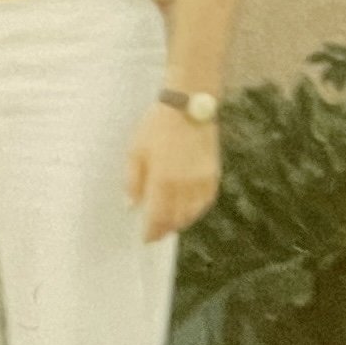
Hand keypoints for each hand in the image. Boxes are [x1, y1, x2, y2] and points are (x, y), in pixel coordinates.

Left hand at [125, 102, 218, 242]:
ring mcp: (202, 181)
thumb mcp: (135, 151)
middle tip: (155, 233)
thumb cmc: (156, 126)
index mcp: (163, 181)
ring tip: (169, 223)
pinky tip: (188, 210)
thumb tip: (131, 206)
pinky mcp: (214, 175)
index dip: (152, 232)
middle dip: (165, 229)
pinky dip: (196, 211)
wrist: (188, 106)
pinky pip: (206, 202)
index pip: (158, 217)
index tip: (146, 238)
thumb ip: (133, 182)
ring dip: (180, 222)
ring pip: (192, 214)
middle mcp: (185, 186)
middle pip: (176, 219)